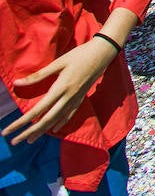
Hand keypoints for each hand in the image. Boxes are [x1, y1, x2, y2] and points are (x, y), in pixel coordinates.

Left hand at [0, 39, 118, 143]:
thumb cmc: (79, 55)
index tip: (8, 130)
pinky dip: (61, 123)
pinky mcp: (82, 97)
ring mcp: (76, 99)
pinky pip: (70, 114)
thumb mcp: (57, 63)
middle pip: (46, 120)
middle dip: (29, 132)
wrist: (103, 53)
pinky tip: (54, 129)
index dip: (21, 122)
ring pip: (57, 120)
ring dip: (42, 131)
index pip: (37, 110)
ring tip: (30, 140)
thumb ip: (37, 76)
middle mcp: (68, 97)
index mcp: (60, 88)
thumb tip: (17, 83)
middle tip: (15, 142)